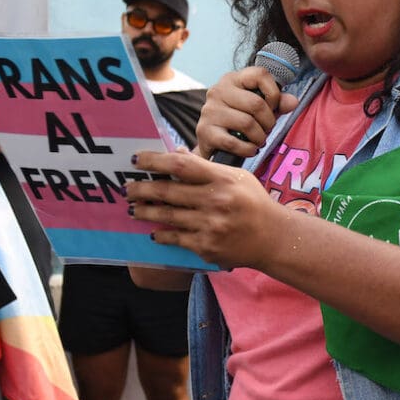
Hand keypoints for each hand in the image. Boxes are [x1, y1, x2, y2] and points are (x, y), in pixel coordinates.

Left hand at [125, 150, 282, 269]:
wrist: (272, 238)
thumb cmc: (252, 202)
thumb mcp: (235, 177)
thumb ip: (204, 166)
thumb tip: (175, 153)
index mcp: (222, 179)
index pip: (181, 165)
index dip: (155, 161)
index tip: (136, 160)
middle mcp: (215, 201)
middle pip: (168, 192)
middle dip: (142, 189)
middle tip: (127, 188)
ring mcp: (210, 225)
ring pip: (167, 216)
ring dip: (145, 211)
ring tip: (133, 208)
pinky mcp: (207, 246)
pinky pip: (175, 238)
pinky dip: (161, 234)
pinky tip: (153, 231)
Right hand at [194, 68, 298, 160]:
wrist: (212, 143)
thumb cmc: (238, 122)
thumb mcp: (259, 109)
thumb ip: (277, 103)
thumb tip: (293, 101)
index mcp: (232, 79)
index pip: (260, 74)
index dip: (273, 93)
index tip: (272, 107)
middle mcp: (218, 91)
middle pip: (256, 104)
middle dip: (269, 122)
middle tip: (267, 130)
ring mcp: (209, 111)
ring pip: (247, 124)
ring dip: (259, 137)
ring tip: (258, 140)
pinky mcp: (204, 132)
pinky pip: (234, 142)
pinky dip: (248, 149)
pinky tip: (250, 149)